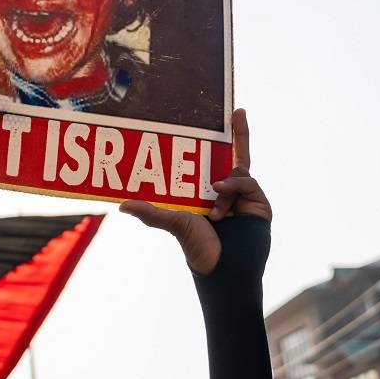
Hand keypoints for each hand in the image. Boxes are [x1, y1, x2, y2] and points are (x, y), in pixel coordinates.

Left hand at [120, 109, 270, 275]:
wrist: (223, 269)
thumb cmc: (198, 248)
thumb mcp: (174, 223)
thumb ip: (151, 212)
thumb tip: (121, 206)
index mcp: (205, 190)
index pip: (210, 159)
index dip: (216, 138)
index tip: (216, 115)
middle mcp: (225, 189)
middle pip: (232, 154)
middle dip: (237, 132)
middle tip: (236, 110)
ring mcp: (244, 195)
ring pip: (238, 170)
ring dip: (223, 182)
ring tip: (212, 197)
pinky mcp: (258, 202)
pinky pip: (247, 182)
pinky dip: (234, 186)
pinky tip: (221, 193)